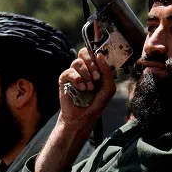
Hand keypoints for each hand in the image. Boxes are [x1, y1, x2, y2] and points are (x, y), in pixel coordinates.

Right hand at [34, 49, 115, 171]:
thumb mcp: (108, 88)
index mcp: (95, 69)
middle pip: (84, 53)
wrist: (82, 118)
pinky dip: (77, 79)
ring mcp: (73, 74)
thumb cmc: (95, 104)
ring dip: (85, 75)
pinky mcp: (64, 80)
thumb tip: (99, 54)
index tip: (101, 71)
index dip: (98, 58)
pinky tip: (80, 89)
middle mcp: (84, 70)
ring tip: (88, 88)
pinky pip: (68, 71)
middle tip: (95, 78)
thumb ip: (107, 72)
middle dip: (92, 64)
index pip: (94, 53)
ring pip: (77, 61)